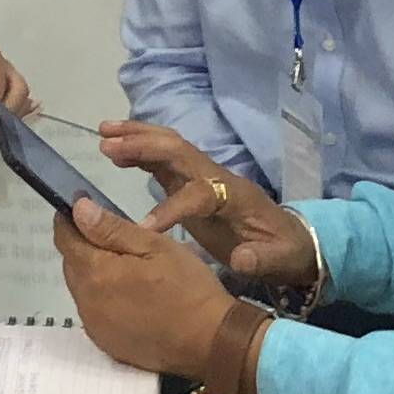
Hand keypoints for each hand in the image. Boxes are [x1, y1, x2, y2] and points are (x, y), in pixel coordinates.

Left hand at [53, 197, 237, 379]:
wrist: (211, 342)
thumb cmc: (188, 287)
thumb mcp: (156, 247)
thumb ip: (112, 228)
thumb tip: (77, 208)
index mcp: (95, 273)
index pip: (65, 239)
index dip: (69, 218)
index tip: (81, 204)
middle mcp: (85, 302)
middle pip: (72, 264)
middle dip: (84, 245)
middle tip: (113, 236)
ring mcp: (94, 326)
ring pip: (82, 288)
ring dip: (94, 273)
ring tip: (125, 267)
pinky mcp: (106, 343)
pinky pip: (94, 311)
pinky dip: (103, 298)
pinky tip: (129, 296)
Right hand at [99, 119, 317, 285]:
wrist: (290, 240)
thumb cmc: (282, 251)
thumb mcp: (279, 260)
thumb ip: (261, 259)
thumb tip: (242, 259)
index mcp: (235, 196)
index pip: (199, 193)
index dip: (172, 207)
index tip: (144, 229)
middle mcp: (217, 177)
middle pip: (180, 151)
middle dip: (144, 145)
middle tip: (107, 144)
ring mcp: (203, 176)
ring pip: (170, 147)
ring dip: (137, 137)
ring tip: (103, 133)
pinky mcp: (193, 182)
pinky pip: (164, 160)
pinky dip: (139, 152)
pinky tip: (115, 152)